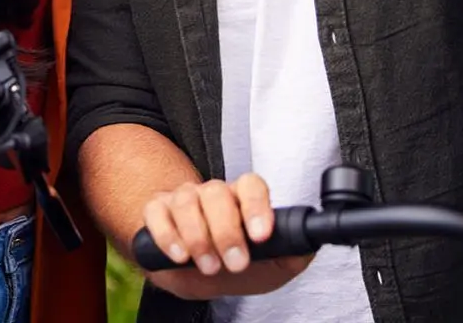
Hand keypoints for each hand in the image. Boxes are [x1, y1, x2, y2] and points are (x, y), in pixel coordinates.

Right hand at [139, 174, 311, 300]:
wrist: (194, 276)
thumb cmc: (236, 266)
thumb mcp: (270, 266)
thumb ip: (292, 253)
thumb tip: (307, 243)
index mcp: (242, 200)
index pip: (251, 185)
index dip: (256, 206)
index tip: (261, 236)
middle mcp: (212, 195)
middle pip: (216, 193)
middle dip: (226, 231)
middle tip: (234, 263)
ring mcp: (182, 200)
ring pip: (186, 201)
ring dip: (198, 237)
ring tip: (208, 266)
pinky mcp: (156, 211)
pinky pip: (155, 212)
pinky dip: (166, 235)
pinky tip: (179, 255)